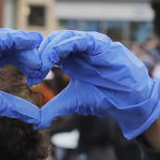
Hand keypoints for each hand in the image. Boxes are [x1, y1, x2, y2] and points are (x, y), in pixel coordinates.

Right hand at [0, 29, 43, 144]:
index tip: (39, 72)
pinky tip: (33, 42)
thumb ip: (16, 106)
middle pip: (11, 46)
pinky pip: (4, 37)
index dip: (26, 61)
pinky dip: (20, 38)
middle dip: (28, 55)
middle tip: (42, 66)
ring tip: (39, 56)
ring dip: (26, 47)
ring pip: (9, 39)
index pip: (10, 55)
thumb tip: (36, 116)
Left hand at [38, 31, 159, 138]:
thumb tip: (36, 123)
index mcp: (71, 58)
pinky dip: (66, 45)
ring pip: (65, 37)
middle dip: (40, 54)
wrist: (128, 102)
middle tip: (33, 71)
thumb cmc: (104, 97)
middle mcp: (79, 49)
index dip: (37, 62)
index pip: (49, 50)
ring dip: (50, 49)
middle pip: (53, 40)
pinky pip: (81, 39)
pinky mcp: (102, 45)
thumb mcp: (72, 102)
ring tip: (42, 64)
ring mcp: (90, 45)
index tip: (31, 79)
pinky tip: (55, 57)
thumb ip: (53, 109)